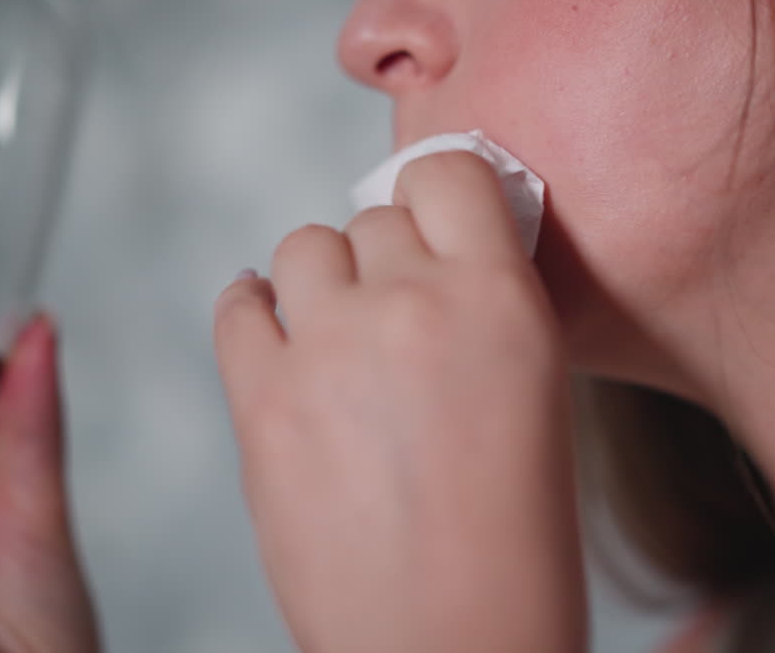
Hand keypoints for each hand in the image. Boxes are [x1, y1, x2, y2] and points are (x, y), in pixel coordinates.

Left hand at [214, 152, 585, 652]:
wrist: (454, 640)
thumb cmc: (512, 540)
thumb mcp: (536, 391)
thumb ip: (484, 308)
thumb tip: (436, 256)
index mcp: (501, 298)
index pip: (447, 169)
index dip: (435, 195)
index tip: (430, 220)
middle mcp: (414, 304)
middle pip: (372, 216)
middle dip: (382, 261)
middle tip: (393, 321)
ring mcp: (331, 349)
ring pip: (304, 246)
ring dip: (321, 282)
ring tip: (338, 339)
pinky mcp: (263, 402)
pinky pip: (237, 305)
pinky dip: (256, 312)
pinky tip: (278, 340)